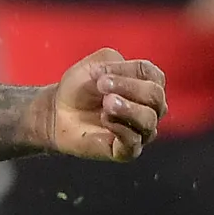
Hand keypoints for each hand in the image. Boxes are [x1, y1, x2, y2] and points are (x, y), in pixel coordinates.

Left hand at [45, 49, 166, 160]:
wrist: (59, 112)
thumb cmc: (80, 88)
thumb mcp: (96, 65)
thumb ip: (115, 64)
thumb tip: (122, 78)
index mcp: (148, 83)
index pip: (152, 75)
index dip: (128, 71)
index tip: (99, 73)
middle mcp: (151, 108)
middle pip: (155, 96)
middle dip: (129, 87)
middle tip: (101, 85)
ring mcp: (141, 131)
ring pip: (149, 120)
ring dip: (126, 108)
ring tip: (105, 103)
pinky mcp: (128, 150)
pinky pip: (134, 141)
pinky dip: (120, 128)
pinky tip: (104, 119)